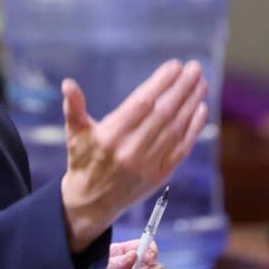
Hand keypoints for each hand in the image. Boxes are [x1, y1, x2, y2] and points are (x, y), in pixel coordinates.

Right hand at [60, 59, 207, 251]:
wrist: (91, 203)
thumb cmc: (83, 160)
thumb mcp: (74, 134)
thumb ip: (73, 108)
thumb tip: (67, 83)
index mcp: (110, 136)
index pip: (141, 104)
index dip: (160, 84)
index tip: (175, 66)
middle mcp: (131, 150)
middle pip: (163, 114)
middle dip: (181, 88)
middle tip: (195, 68)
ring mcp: (148, 164)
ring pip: (175, 129)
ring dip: (191, 104)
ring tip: (201, 83)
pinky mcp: (160, 175)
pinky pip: (181, 149)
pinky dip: (194, 128)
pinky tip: (201, 109)